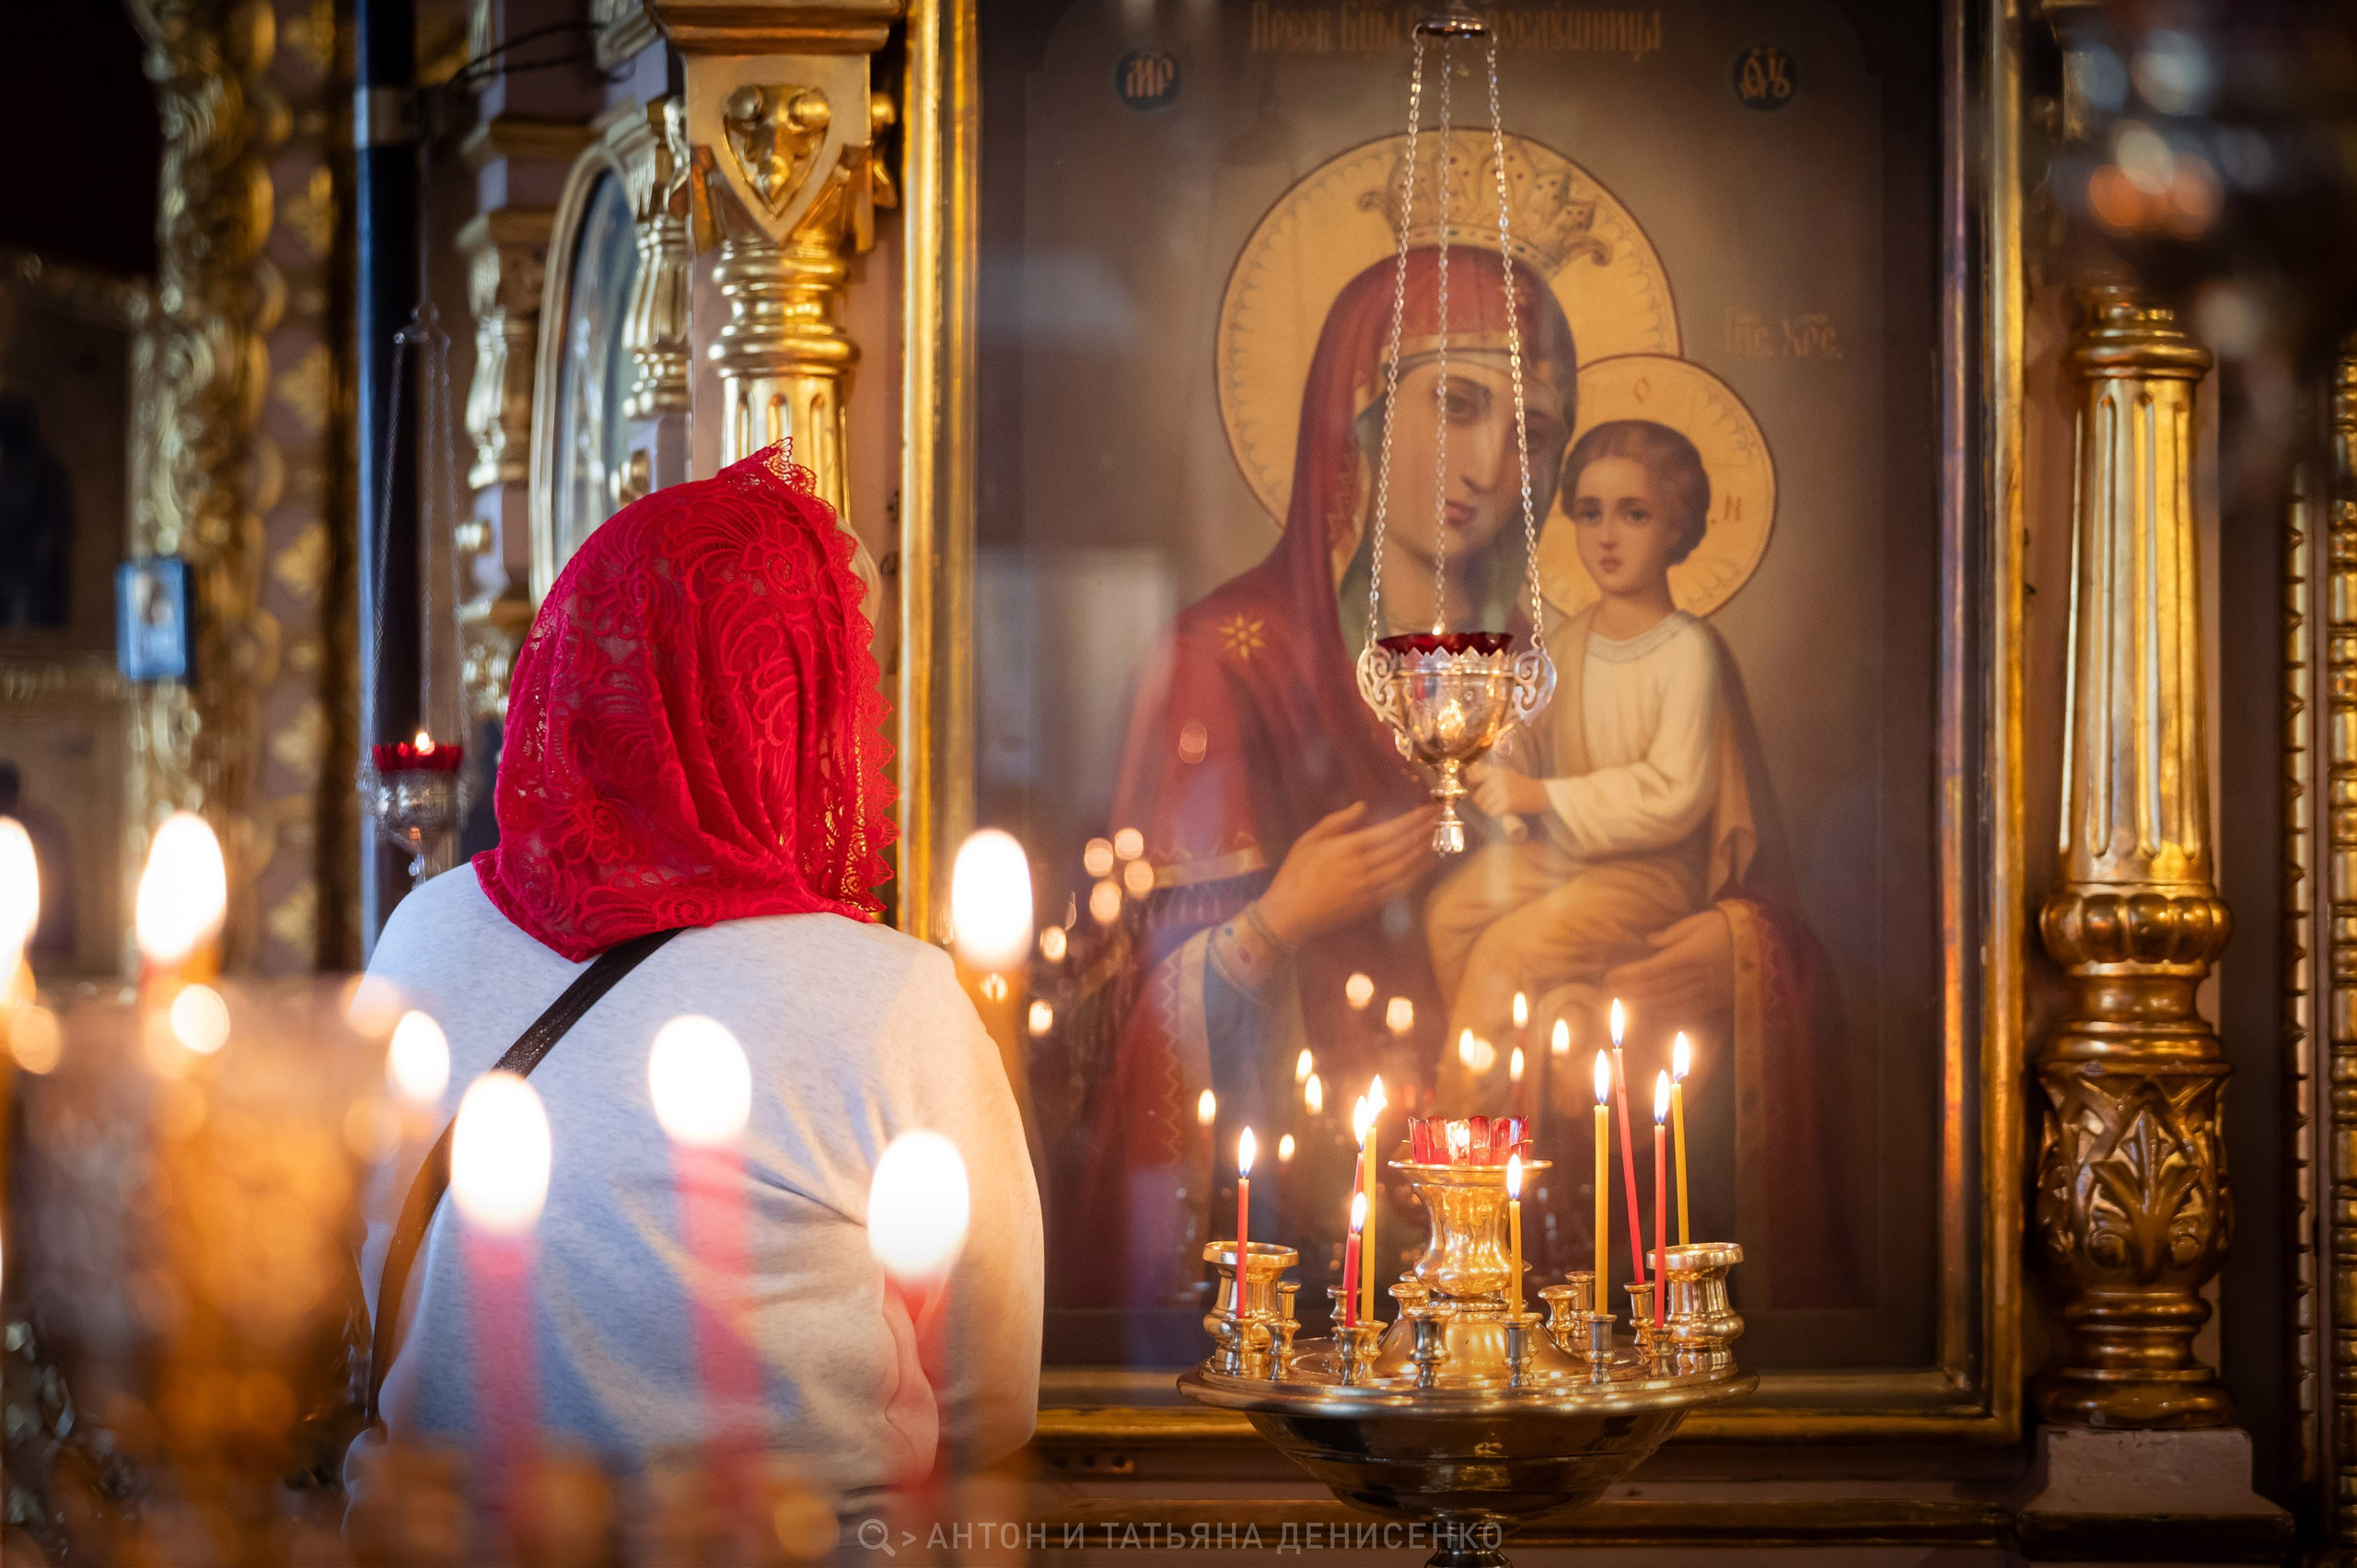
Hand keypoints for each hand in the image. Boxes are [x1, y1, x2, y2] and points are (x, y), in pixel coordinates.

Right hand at [1256, 801, 1443, 946]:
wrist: (1288, 914)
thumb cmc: (1294, 873)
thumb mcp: (1309, 839)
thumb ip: (1337, 821)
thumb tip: (1363, 806)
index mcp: (1346, 848)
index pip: (1389, 831)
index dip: (1413, 821)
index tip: (1428, 810)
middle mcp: (1361, 868)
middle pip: (1402, 849)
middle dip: (1424, 834)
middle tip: (1440, 821)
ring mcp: (1367, 889)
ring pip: (1405, 870)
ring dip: (1424, 855)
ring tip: (1437, 841)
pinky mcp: (1369, 905)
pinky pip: (1399, 889)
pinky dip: (1415, 877)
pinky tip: (1424, 867)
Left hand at [1466, 759, 1549, 819]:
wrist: (1542, 793)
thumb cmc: (1523, 786)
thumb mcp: (1507, 775)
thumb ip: (1491, 776)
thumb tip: (1470, 780)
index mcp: (1497, 772)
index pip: (1474, 776)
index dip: (1471, 784)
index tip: (1473, 789)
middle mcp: (1498, 780)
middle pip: (1477, 795)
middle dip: (1481, 801)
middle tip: (1489, 803)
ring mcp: (1502, 791)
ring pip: (1483, 805)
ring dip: (1487, 809)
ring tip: (1496, 807)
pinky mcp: (1507, 803)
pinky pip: (1491, 812)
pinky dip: (1494, 813)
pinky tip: (1500, 811)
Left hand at [1602, 908, 1736, 1018]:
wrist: (1768, 945)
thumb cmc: (1731, 926)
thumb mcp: (1702, 921)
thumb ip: (1674, 933)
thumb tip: (1649, 941)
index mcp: (1693, 954)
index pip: (1654, 968)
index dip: (1630, 975)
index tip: (1610, 977)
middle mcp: (1699, 976)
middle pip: (1658, 988)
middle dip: (1631, 992)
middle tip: (1608, 995)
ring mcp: (1709, 992)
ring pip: (1670, 1003)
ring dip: (1644, 1005)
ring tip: (1624, 1005)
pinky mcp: (1718, 1002)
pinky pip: (1688, 1012)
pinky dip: (1667, 1014)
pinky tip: (1651, 1013)